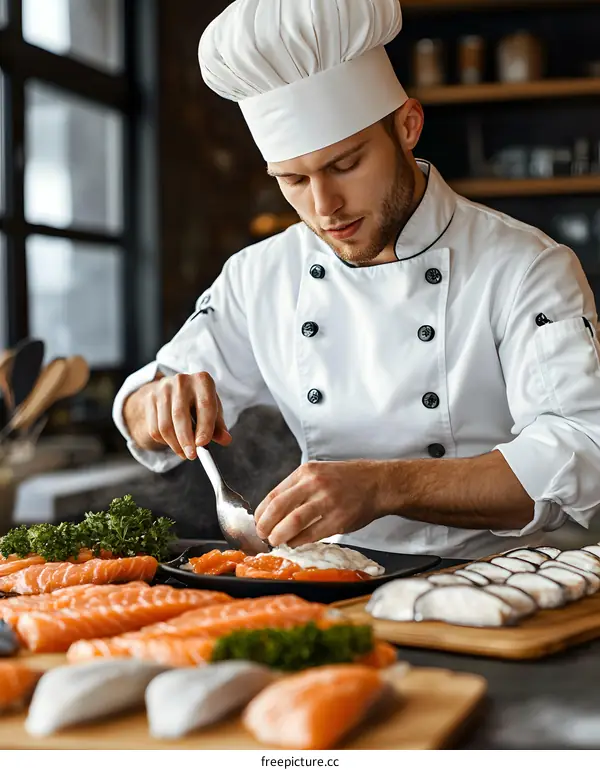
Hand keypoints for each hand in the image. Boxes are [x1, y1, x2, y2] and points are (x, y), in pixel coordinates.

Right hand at [123, 371, 231, 459]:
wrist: (173, 390)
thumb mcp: (212, 410)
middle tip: (192, 455)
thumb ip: (219, 426)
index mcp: (202, 381)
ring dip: (175, 444)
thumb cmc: (198, 402)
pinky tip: (174, 444)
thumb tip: (226, 439)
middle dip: (186, 440)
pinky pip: (155, 428)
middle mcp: (182, 381)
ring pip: (165, 425)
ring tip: (185, 453)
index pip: (205, 405)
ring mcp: (163, 389)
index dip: (204, 426)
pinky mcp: (150, 399)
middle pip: (180, 415)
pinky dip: (165, 441)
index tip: (202, 444)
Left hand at [254, 460, 385, 547]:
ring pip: (293, 522)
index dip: (261, 512)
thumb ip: (298, 488)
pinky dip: (299, 541)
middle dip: (265, 525)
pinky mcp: (339, 519)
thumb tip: (273, 511)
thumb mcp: (319, 473)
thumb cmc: (346, 480)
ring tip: (275, 541)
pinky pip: (312, 534)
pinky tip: (295, 543)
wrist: (377, 483)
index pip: (274, 494)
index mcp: (306, 472)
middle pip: (279, 507)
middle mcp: (315, 484)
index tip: (258, 522)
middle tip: (263, 535)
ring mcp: (327, 501)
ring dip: (279, 535)